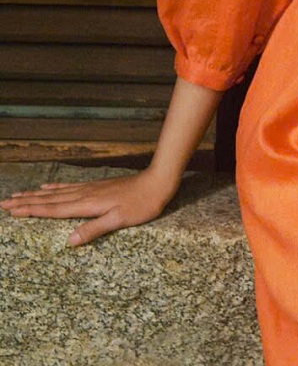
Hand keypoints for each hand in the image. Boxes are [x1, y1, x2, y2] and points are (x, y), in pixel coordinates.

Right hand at [0, 167, 178, 246]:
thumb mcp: (120, 220)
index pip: (53, 209)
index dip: (31, 210)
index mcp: (87, 205)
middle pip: (49, 199)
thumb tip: (70, 241)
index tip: (11, 210)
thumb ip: (94, 229)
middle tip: (5, 203)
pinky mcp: (96, 187)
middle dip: (26, 202)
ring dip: (36, 195)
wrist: (157, 182)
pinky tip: (48, 186)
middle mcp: (84, 195)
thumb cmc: (141, 204)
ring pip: (57, 192)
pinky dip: (55, 187)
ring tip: (19, 195)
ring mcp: (90, 189)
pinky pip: (69, 187)